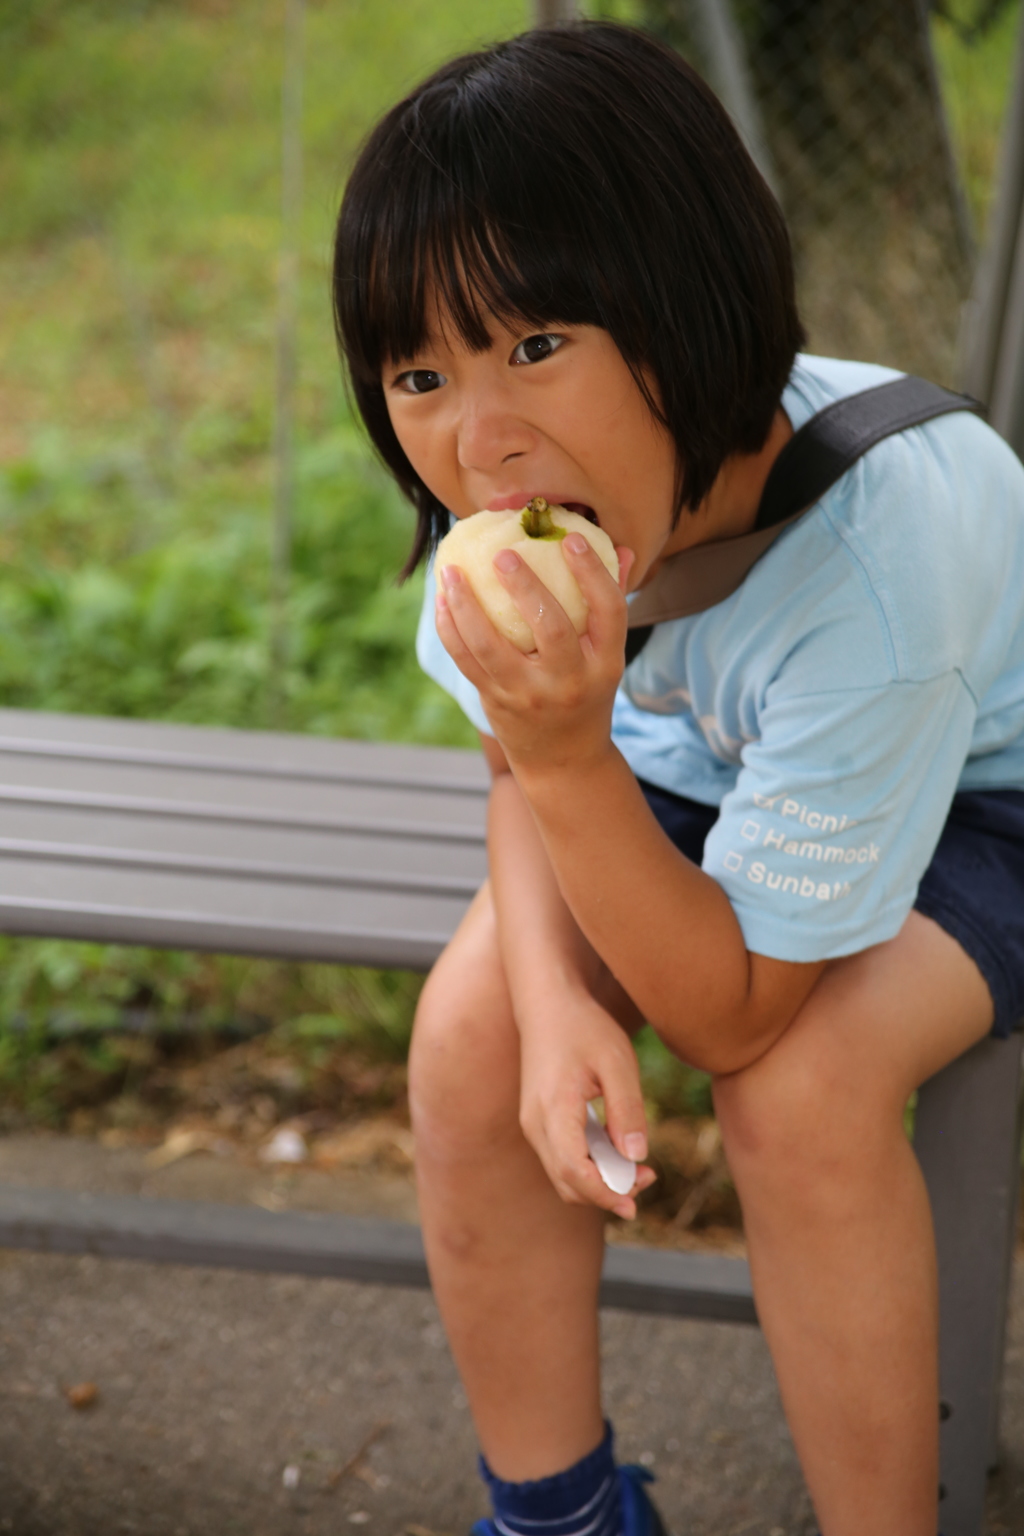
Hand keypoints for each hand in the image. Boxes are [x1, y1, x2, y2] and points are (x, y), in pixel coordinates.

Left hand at [435, 535, 634, 772]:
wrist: (563, 760)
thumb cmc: (587, 694)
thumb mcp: (606, 658)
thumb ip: (608, 605)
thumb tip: (618, 548)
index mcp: (605, 664)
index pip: (609, 612)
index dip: (593, 573)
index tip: (573, 538)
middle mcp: (570, 681)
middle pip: (553, 628)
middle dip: (527, 588)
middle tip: (504, 554)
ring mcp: (529, 694)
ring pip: (492, 646)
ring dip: (467, 605)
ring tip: (451, 571)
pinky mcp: (496, 700)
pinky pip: (466, 661)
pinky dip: (450, 628)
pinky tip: (442, 600)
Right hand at [517, 989, 655, 1218]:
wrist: (547, 1004)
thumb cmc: (585, 1028)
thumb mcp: (617, 1063)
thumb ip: (627, 1110)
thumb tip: (636, 1157)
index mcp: (554, 1109)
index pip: (573, 1171)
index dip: (604, 1194)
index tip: (635, 1202)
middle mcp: (536, 1123)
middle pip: (566, 1182)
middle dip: (606, 1193)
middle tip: (648, 1178)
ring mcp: (533, 1123)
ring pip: (562, 1175)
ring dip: (598, 1182)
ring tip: (639, 1170)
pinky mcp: (539, 1120)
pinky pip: (561, 1158)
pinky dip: (589, 1167)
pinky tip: (618, 1153)